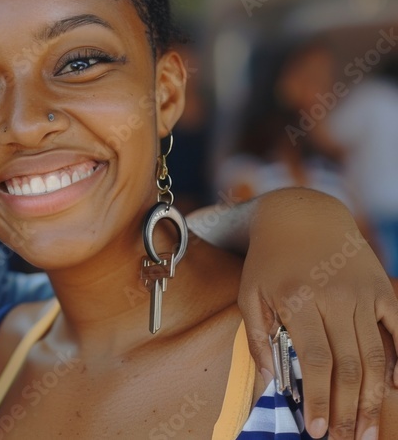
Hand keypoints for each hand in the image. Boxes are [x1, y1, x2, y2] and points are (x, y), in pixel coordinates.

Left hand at [238, 188, 397, 439]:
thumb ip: (256, 337)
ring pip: (376, 355)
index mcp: (298, 300)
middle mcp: (335, 297)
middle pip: (350, 365)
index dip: (319, 399)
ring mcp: (364, 293)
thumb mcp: (249, 293)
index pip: (316, 361)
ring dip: (372, 397)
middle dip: (348, 409)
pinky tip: (395, 389)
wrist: (301, 215)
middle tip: (345, 439)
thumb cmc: (269, 260)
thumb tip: (271, 382)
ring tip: (366, 429)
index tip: (316, 430)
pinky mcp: (383, 289)